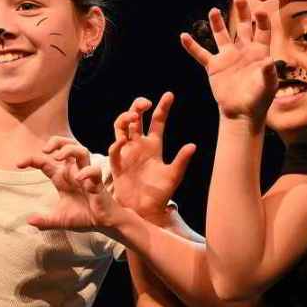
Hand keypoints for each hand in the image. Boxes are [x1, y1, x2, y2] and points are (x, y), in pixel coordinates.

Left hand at [19, 138, 117, 232]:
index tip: (18, 164)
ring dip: (69, 150)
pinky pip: (94, 171)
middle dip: (56, 142)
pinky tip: (77, 179)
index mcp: (62, 177)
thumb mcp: (59, 220)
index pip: (45, 162)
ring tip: (58, 157)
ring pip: (81, 151)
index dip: (31, 159)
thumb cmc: (84, 217)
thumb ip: (44, 221)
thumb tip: (29, 221)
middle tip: (45, 150)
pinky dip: (86, 172)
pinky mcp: (98, 183)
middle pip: (66, 145)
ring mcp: (86, 175)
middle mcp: (73, 172)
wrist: (103, 224)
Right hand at [108, 93, 194, 221]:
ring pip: (121, 128)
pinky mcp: (117, 164)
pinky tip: (123, 141)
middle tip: (145, 103)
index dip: (163, 107)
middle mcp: (139, 145)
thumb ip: (181, 161)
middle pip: (135, 119)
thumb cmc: (160, 194)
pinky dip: (116, 143)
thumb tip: (193, 145)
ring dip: (124, 119)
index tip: (169, 95)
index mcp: (154, 145)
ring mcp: (126, 153)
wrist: (145, 210)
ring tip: (132, 116)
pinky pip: (114, 150)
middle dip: (137, 106)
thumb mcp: (173, 176)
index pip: (157, 121)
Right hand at [179, 0, 277, 123]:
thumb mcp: (267, 86)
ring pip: (221, 35)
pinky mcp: (214, 67)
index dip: (261, 20)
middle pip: (242, 26)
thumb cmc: (258, 100)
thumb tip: (269, 61)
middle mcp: (243, 51)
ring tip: (213, 10)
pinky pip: (201, 54)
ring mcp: (227, 57)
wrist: (241, 113)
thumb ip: (268, 72)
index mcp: (259, 52)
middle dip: (242, 12)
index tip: (259, 11)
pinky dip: (192, 46)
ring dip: (217, 23)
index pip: (262, 31)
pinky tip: (183, 36)